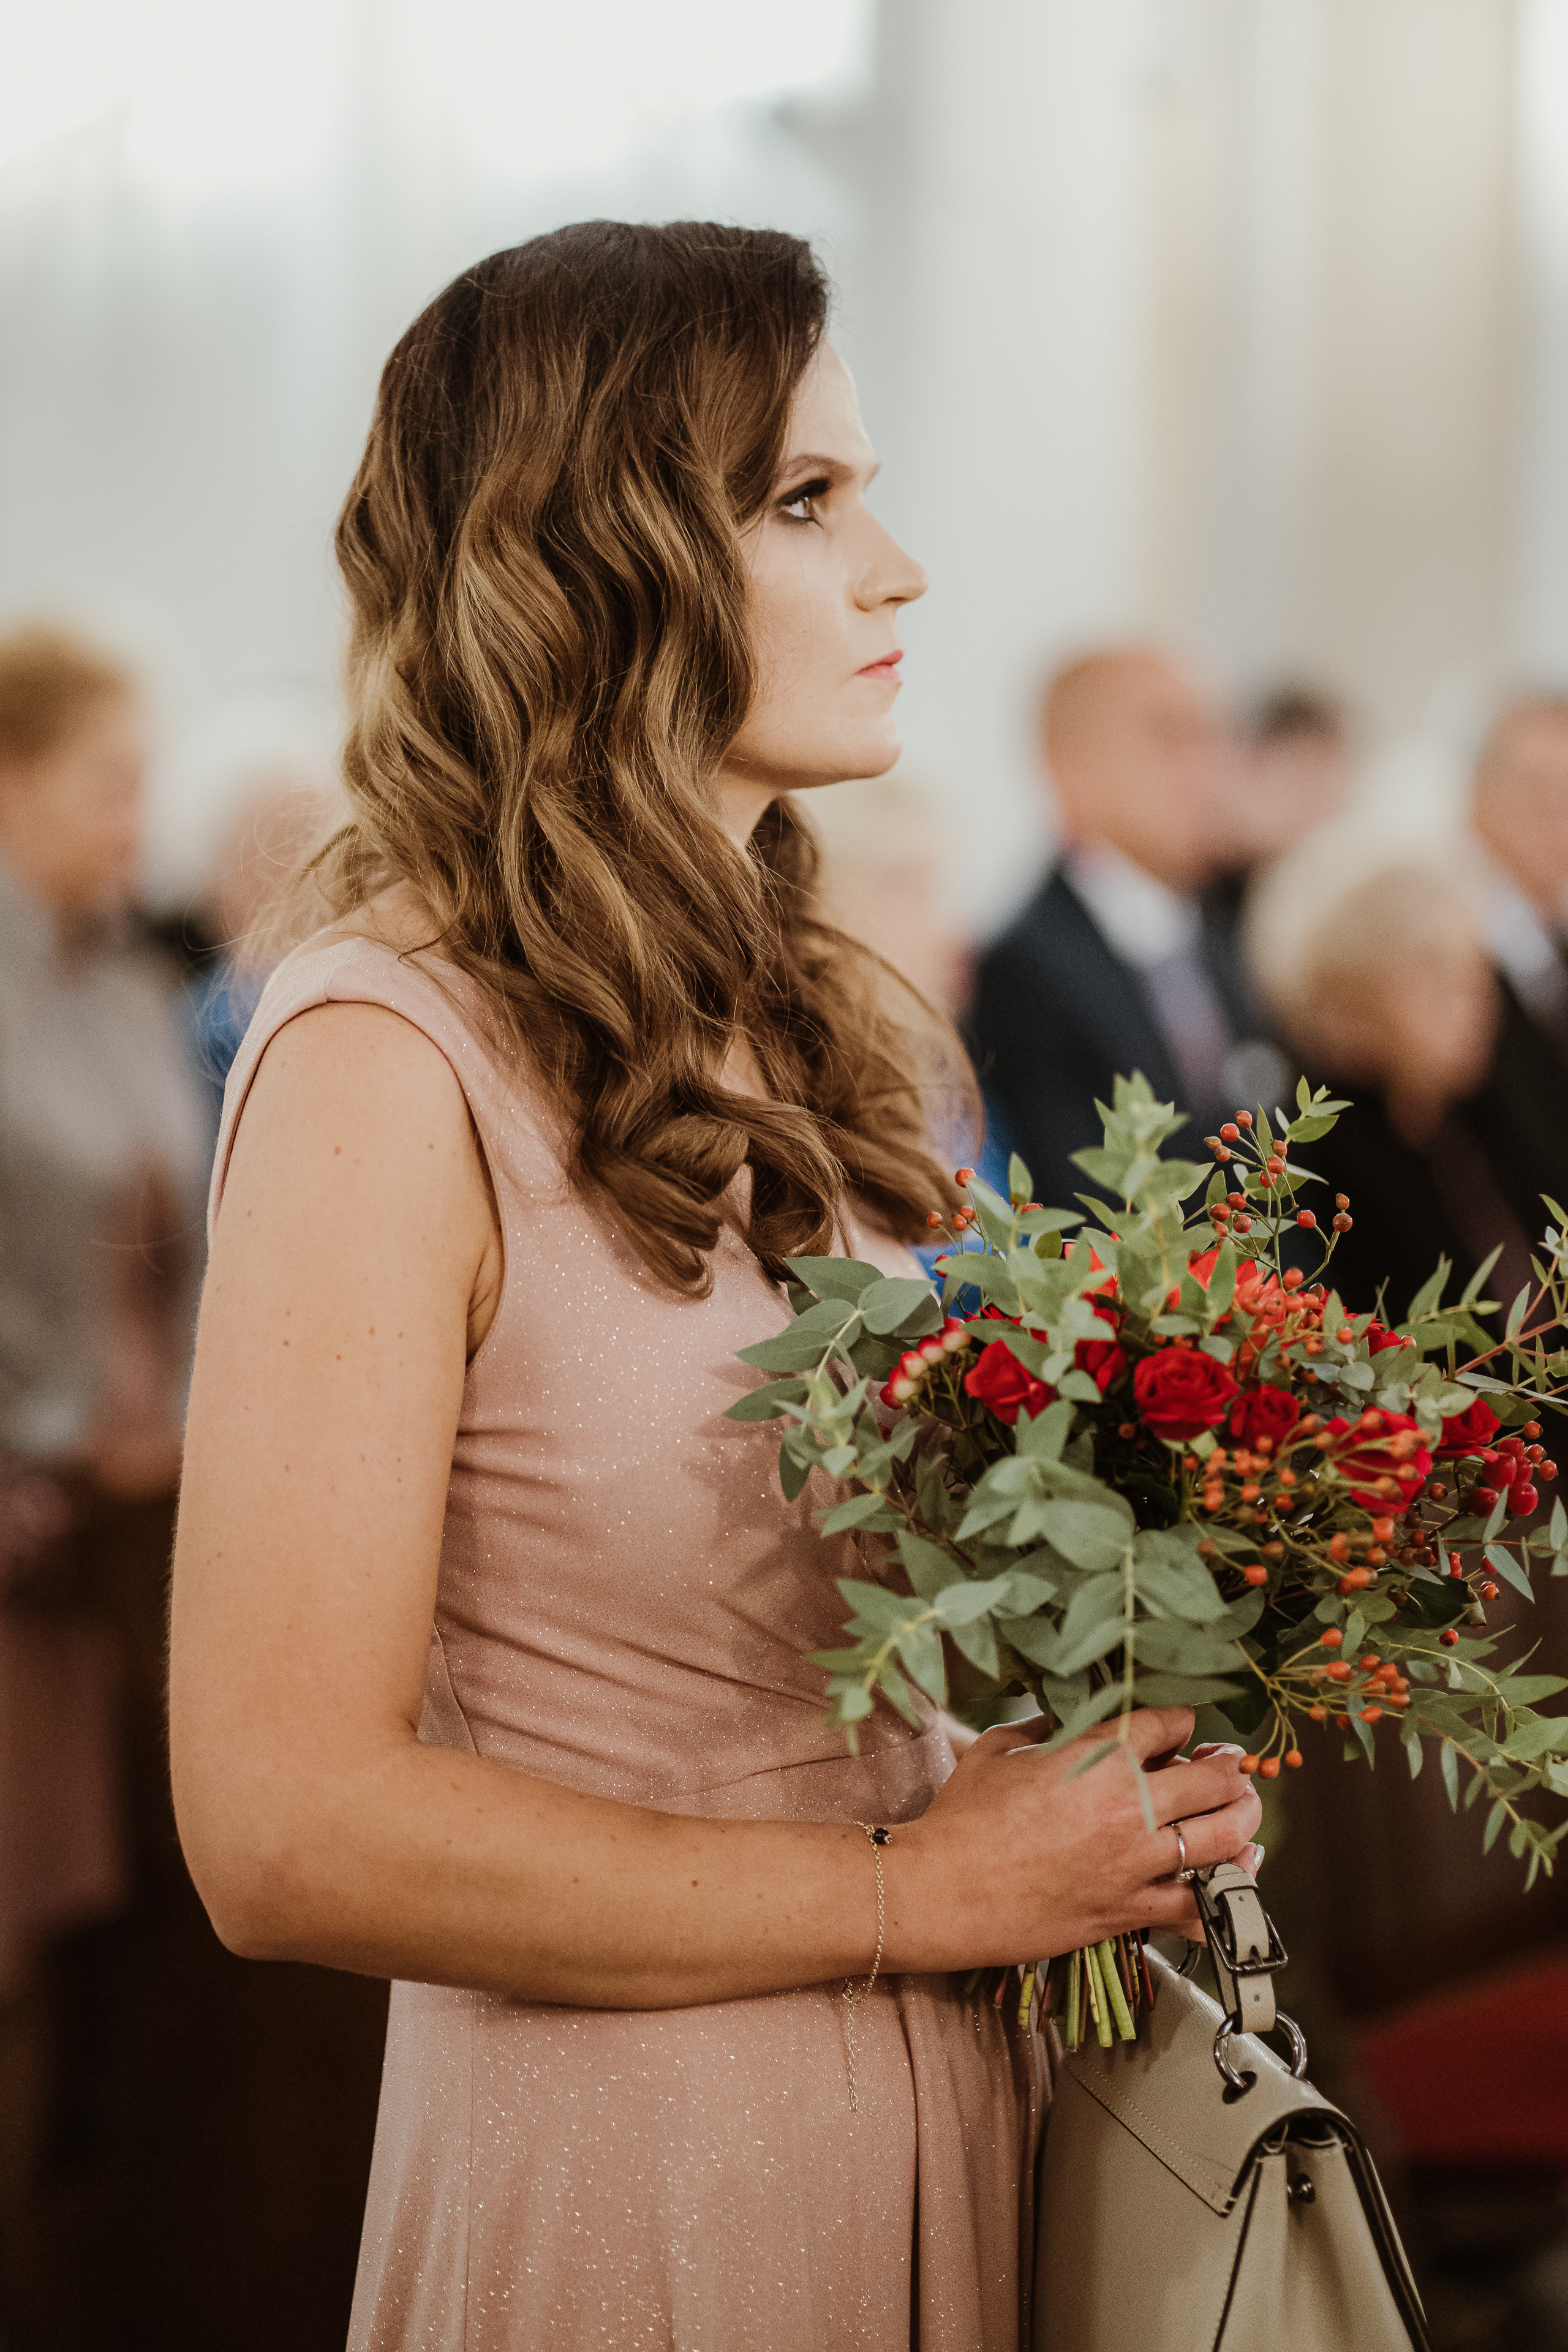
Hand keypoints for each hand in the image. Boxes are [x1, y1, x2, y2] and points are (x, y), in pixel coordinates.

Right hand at [891, 1707, 1261, 1970]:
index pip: (1169, 1724)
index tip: (1183, 1725)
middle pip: (1214, 1778)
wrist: (940, 1891)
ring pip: (1224, 1839)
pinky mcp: (1128, 1912)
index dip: (1183, 1720)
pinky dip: (1221, 1898)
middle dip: (1228, 1766)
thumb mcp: (995, 1751)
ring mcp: (1134, 1863)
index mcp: (1097, 1757)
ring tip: (1241, 1813)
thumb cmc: (960, 1818)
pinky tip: (1226, 1885)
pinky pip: (1197, 1910)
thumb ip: (1037, 1729)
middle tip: (1228, 1765)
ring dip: (1243, 1821)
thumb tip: (1059, 1721)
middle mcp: (1128, 1807)